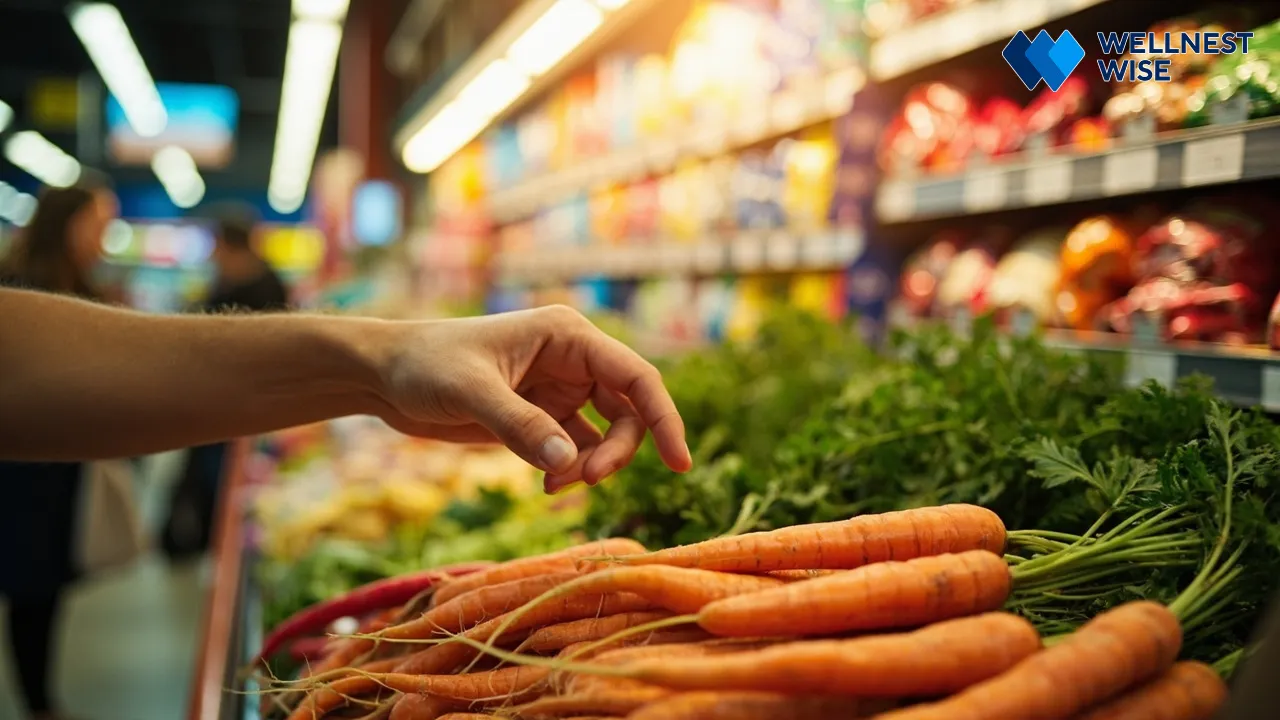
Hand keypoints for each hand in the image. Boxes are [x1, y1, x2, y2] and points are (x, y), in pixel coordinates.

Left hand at [376, 305, 691, 492]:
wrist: (384, 375)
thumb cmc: (424, 366)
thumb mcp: (470, 392)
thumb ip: (521, 428)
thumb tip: (572, 466)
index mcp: (568, 336)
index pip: (636, 377)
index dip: (665, 418)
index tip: (679, 463)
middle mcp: (573, 360)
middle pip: (629, 411)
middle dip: (617, 451)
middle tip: (586, 478)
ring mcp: (559, 389)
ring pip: (607, 433)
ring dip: (593, 464)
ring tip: (554, 484)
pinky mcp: (541, 416)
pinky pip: (578, 448)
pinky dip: (571, 469)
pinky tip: (547, 483)